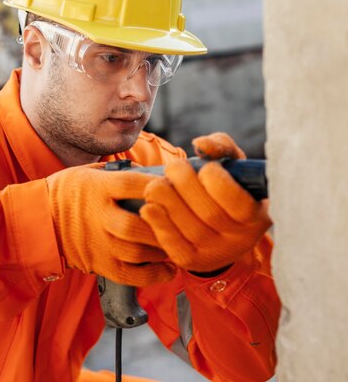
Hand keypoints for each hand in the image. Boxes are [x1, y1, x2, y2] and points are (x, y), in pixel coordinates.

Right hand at [46, 163, 175, 285]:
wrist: (38, 222)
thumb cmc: (67, 193)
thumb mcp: (87, 173)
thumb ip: (118, 173)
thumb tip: (152, 173)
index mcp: (96, 188)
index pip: (132, 184)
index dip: (158, 185)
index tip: (177, 185)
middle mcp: (97, 216)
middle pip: (135, 225)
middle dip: (163, 225)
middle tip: (182, 221)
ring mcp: (98, 243)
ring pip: (136, 252)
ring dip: (162, 249)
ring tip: (177, 243)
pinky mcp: (99, 264)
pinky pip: (131, 275)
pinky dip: (154, 275)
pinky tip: (168, 268)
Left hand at [140, 133, 271, 272]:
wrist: (218, 226)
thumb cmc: (226, 186)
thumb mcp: (232, 165)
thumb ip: (222, 147)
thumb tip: (201, 144)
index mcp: (256, 215)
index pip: (239, 203)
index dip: (218, 182)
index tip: (206, 168)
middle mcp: (240, 239)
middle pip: (210, 214)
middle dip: (186, 186)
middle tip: (173, 168)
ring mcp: (216, 253)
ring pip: (190, 230)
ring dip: (168, 202)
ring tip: (157, 185)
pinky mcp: (192, 260)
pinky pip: (175, 247)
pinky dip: (159, 225)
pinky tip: (148, 208)